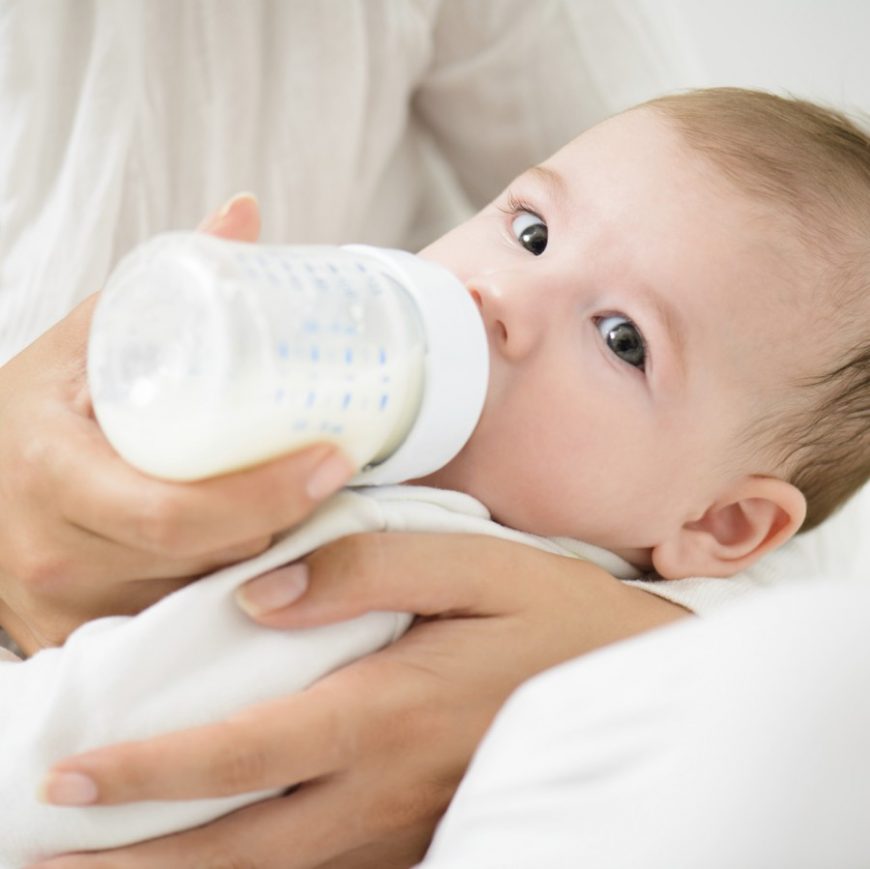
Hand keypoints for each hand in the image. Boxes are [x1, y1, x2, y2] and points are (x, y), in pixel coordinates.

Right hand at [0, 195, 354, 654]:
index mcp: (47, 472)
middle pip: (201, 559)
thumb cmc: (36, 405)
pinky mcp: (79, 639)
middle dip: (280, 524)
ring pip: (198, 599)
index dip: (263, 495)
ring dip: (264, 561)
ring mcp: (64, 609)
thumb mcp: (88, 336)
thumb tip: (243, 212)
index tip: (332, 459)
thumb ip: (163, 282)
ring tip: (304, 506)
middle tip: (333, 475)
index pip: (172, 512)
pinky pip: (176, 627)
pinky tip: (262, 557)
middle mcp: (49, 555)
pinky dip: (228, 595)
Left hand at [38, 533, 688, 867]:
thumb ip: (363, 570)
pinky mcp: (423, 832)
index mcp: (387, 712)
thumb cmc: (553, 614)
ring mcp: (404, 824)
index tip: (73, 777)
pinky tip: (221, 861)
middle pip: (237, 848)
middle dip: (136, 862)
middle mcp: (383, 788)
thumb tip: (257, 594)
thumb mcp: (472, 566)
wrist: (633, 681)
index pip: (243, 755)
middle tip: (50, 855)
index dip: (150, 771)